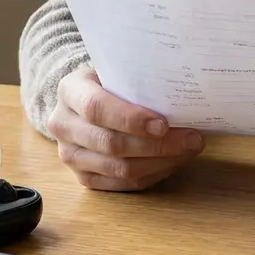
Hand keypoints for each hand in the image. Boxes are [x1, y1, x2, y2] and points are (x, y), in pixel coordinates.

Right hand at [47, 68, 203, 190]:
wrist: (85, 102)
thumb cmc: (110, 83)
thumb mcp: (117, 71)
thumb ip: (139, 80)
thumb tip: (184, 96)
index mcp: (69, 91)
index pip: (96, 108)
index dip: (131, 119)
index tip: (163, 124)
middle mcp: (63, 125)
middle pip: (111, 143)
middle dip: (157, 145)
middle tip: (192, 140)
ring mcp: (70, 155)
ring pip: (118, 168)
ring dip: (160, 162)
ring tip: (188, 151)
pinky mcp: (83, 177)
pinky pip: (122, 183)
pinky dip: (152, 174)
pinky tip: (172, 162)